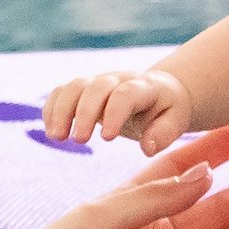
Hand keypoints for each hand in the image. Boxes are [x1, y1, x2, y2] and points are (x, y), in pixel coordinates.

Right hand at [43, 68, 194, 153]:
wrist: (160, 92)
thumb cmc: (168, 110)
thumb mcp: (176, 120)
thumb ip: (165, 133)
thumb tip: (147, 148)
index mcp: (144, 86)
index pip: (125, 94)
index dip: (114, 113)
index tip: (107, 138)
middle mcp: (118, 79)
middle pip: (94, 87)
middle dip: (83, 113)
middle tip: (79, 141)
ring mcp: (99, 81)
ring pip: (73, 86)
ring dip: (61, 110)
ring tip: (57, 137)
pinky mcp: (84, 89)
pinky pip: (62, 92)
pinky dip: (53, 109)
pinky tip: (52, 131)